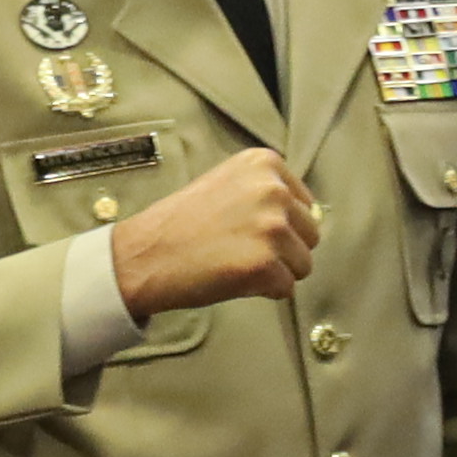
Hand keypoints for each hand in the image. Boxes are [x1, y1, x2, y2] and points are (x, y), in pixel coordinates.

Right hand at [104, 150, 318, 317]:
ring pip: (303, 264)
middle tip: (242, 251)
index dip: (282, 226)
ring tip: (237, 264)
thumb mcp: (226, 183)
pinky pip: (287, 289)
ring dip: (276, 272)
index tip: (249, 230)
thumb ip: (266, 193)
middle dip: (284, 250)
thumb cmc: (181, 223)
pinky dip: (264, 292)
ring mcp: (271, 227)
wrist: (145, 253)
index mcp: (264, 164)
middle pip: (311, 234)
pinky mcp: (265, 264)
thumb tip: (307, 217)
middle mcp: (273, 190)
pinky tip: (233, 279)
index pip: (305, 205)